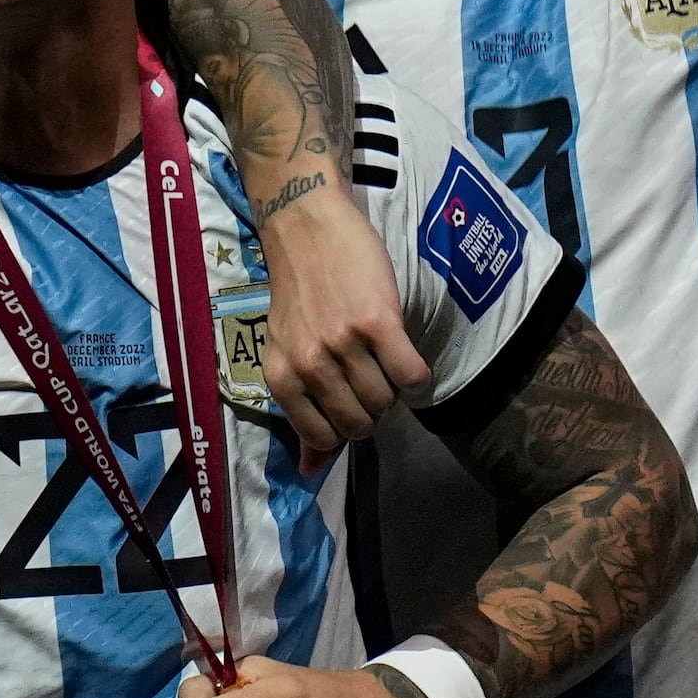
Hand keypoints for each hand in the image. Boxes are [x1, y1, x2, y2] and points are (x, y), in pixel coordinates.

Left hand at [248, 176, 423, 462]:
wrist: (305, 227)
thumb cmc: (299, 292)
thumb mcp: (286, 352)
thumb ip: (301, 409)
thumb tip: (311, 469)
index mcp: (282, 376)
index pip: (326, 437)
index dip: (348, 427)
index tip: (349, 402)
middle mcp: (309, 364)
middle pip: (363, 424)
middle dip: (374, 411)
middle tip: (369, 376)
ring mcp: (343, 343)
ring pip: (389, 402)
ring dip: (394, 389)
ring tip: (380, 358)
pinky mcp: (378, 323)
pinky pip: (413, 375)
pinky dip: (416, 372)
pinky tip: (401, 349)